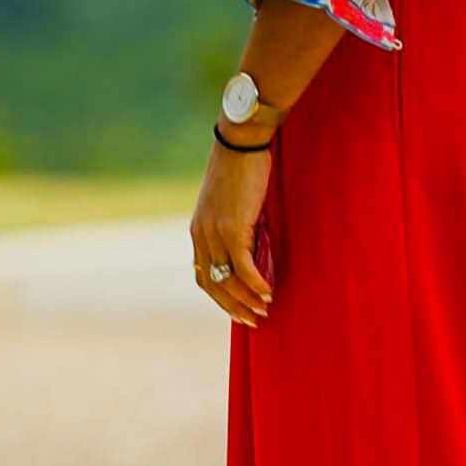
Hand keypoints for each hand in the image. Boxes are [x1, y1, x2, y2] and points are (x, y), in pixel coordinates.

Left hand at [191, 134, 273, 325]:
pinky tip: (267, 291)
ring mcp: (215, 233)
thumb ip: (234, 229)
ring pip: (228, 279)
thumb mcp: (229, 205)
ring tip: (265, 309)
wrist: (239, 145)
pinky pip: (243, 266)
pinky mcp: (232, 228)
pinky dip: (255, 283)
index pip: (202, 276)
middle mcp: (202, 235)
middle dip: (234, 306)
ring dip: (247, 299)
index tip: (238, 311)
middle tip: (253, 320)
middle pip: (213, 284)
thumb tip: (253, 252)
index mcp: (198, 231)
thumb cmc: (239, 171)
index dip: (220, 298)